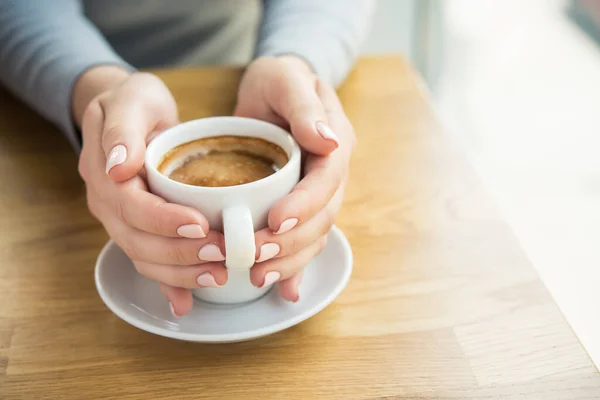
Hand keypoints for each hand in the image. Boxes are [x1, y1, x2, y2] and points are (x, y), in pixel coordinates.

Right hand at [76, 67, 226, 316]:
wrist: (129, 114)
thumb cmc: (134, 102)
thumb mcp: (131, 99)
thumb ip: (123, 128)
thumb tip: (119, 167)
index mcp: (104, 175)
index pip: (131, 206)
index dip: (163, 220)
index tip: (199, 223)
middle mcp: (109, 205)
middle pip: (139, 241)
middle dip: (181, 253)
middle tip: (223, 253)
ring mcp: (122, 221)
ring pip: (145, 258)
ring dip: (181, 272)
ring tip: (219, 274)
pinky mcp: (140, 230)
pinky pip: (150, 262)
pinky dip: (168, 285)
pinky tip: (186, 304)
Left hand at [234, 56, 355, 301]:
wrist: (274, 91)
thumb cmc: (280, 79)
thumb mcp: (287, 80)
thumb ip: (305, 107)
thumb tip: (327, 141)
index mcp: (335, 146)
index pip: (326, 181)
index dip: (304, 205)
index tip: (276, 221)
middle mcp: (331, 175)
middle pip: (321, 218)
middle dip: (290, 242)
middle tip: (254, 255)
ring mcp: (318, 194)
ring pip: (313, 236)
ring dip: (289, 261)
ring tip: (257, 275)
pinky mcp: (301, 207)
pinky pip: (303, 241)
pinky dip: (295, 268)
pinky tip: (284, 291)